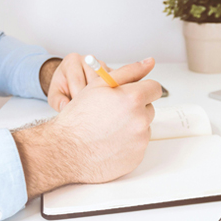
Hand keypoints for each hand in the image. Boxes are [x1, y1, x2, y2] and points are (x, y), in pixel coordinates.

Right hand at [13, 57, 160, 198]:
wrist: (66, 151)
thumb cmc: (78, 118)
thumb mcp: (99, 85)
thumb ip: (128, 72)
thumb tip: (149, 62)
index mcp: (133, 99)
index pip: (154, 88)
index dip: (142, 90)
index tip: (132, 94)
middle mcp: (140, 120)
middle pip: (149, 109)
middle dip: (135, 109)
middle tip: (112, 114)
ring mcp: (140, 141)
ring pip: (143, 128)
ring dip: (132, 127)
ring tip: (108, 130)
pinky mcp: (137, 158)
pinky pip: (138, 146)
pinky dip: (128, 144)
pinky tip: (109, 143)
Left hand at [40, 53, 110, 111]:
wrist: (71, 80)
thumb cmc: (63, 87)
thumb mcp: (54, 95)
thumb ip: (57, 101)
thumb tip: (65, 107)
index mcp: (72, 61)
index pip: (77, 80)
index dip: (78, 98)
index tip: (77, 110)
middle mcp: (88, 59)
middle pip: (94, 82)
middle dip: (91, 98)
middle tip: (88, 112)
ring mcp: (102, 64)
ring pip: (106, 83)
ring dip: (102, 97)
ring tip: (96, 108)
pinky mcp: (112, 71)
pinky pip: (115, 84)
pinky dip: (111, 95)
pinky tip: (104, 103)